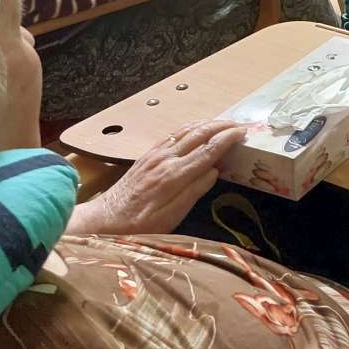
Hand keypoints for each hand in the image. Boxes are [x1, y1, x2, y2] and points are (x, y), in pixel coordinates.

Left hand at [68, 119, 248, 236]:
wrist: (104, 219)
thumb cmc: (139, 225)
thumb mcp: (170, 217)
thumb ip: (193, 192)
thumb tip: (215, 172)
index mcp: (174, 176)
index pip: (208, 150)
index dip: (227, 139)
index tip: (244, 133)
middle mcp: (166, 159)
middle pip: (199, 134)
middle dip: (222, 126)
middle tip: (241, 125)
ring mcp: (155, 154)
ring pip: (186, 130)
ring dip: (208, 123)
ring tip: (225, 123)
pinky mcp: (148, 154)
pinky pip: (174, 134)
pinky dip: (192, 127)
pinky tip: (198, 128)